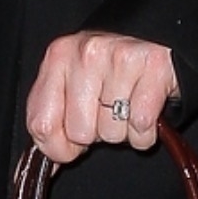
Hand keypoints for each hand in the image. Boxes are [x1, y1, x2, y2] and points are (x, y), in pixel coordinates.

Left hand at [26, 31, 179, 164]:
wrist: (152, 34)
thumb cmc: (107, 65)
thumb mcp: (71, 81)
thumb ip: (52, 117)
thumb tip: (52, 164)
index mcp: (58, 57)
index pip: (42, 124)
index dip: (58, 148)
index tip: (71, 145)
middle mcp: (86, 53)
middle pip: (80, 133)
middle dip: (96, 134)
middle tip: (106, 113)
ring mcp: (121, 58)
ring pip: (113, 133)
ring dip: (123, 131)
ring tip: (127, 107)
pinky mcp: (155, 67)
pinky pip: (142, 127)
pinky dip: (145, 131)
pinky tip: (144, 109)